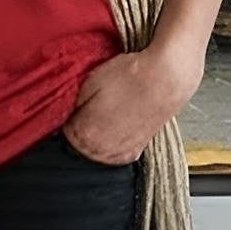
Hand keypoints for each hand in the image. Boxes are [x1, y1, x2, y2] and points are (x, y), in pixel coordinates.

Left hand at [62, 41, 202, 166]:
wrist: (168, 77)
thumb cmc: (131, 76)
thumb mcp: (90, 81)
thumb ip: (71, 102)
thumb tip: (64, 113)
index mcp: (85, 134)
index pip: (62, 132)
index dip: (66, 116)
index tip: (72, 107)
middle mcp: (102, 150)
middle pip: (78, 145)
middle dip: (80, 127)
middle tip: (90, 107)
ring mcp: (120, 152)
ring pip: (95, 151)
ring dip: (96, 136)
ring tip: (106, 113)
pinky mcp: (136, 150)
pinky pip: (114, 153)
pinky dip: (111, 142)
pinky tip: (116, 124)